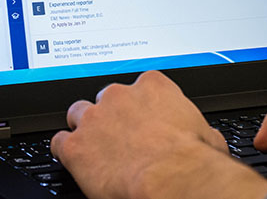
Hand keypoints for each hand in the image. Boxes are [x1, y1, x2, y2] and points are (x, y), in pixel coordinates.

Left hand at [50, 71, 266, 198]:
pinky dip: (66, 151)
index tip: (140, 118)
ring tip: (93, 148)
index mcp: (152, 86)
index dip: (137, 106)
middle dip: (110, 116)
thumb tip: (204, 135)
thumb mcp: (206, 133)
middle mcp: (119, 95)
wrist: (172, 179)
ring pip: (78, 114)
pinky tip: (75, 161)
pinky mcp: (76, 146)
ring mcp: (94, 118)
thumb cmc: (192, 159)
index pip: (138, 87)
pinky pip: (59, 142)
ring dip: (85, 130)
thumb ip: (193, 124)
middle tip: (119, 137)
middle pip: (105, 98)